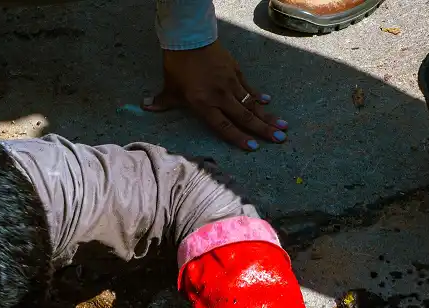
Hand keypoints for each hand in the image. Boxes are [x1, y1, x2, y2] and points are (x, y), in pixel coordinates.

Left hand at [143, 41, 288, 150]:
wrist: (189, 40)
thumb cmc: (177, 67)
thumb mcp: (168, 88)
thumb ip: (161, 102)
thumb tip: (145, 107)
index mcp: (204, 105)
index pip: (223, 126)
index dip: (238, 138)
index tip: (253, 147)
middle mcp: (220, 96)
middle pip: (244, 117)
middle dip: (263, 130)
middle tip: (280, 140)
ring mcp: (230, 83)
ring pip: (251, 103)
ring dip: (267, 115)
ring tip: (283, 126)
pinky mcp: (235, 71)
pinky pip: (249, 87)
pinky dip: (258, 96)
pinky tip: (268, 102)